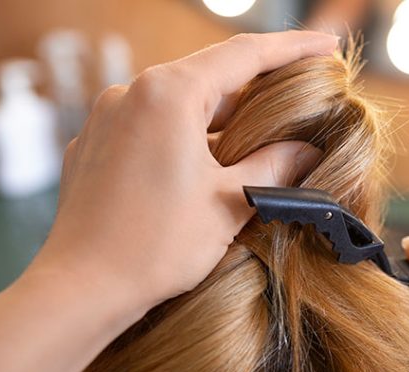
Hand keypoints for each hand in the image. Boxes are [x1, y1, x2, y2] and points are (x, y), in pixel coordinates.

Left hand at [27, 31, 335, 323]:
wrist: (82, 288)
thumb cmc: (155, 247)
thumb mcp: (230, 204)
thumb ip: (274, 166)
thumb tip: (307, 151)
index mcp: (169, 94)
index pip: (244, 54)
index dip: (293, 48)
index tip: (327, 45)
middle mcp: (130, 93)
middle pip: (209, 77)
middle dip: (256, 90)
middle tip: (300, 100)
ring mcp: (104, 119)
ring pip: (177, 105)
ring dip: (218, 121)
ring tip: (257, 144)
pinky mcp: (91, 147)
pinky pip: (148, 129)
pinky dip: (182, 139)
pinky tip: (204, 169)